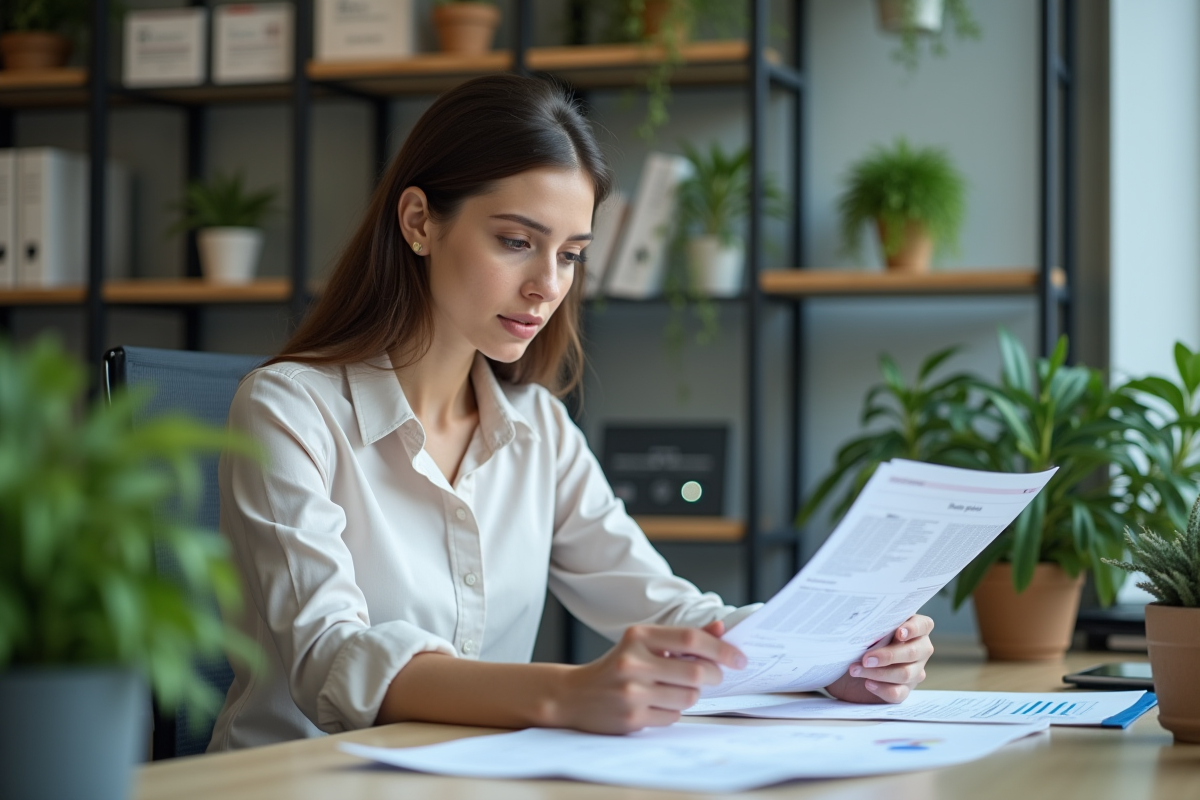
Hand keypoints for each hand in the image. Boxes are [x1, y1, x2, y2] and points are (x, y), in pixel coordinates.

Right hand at [551, 620, 746, 733]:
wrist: (574, 695)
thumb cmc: (616, 666)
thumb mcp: (644, 644)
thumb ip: (682, 638)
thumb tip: (721, 628)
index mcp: (638, 637)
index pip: (690, 639)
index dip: (721, 649)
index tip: (738, 658)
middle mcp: (633, 662)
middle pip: (696, 672)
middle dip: (713, 675)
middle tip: (713, 676)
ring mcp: (632, 692)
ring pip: (689, 697)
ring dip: (692, 694)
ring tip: (676, 689)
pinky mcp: (632, 718)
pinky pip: (674, 716)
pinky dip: (674, 710)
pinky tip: (657, 703)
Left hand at [823, 614, 933, 703]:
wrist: (849, 664)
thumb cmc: (862, 639)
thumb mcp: (868, 630)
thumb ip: (875, 626)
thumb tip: (866, 625)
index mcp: (915, 628)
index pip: (923, 625)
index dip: (913, 629)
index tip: (898, 633)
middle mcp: (920, 649)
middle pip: (913, 653)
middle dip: (888, 656)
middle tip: (866, 658)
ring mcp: (916, 671)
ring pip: (905, 674)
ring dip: (878, 673)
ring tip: (856, 670)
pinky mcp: (905, 689)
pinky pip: (899, 693)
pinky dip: (882, 689)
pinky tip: (868, 683)